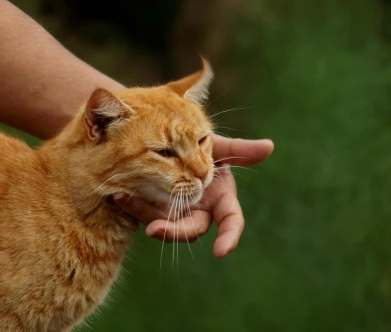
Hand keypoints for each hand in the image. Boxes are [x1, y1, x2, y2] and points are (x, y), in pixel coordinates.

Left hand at [113, 136, 273, 257]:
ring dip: (146, 214)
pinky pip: (142, 213)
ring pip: (163, 224)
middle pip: (191, 230)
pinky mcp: (151, 209)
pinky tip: (120, 194)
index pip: (230, 222)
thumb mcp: (216, 145)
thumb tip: (270, 146)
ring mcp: (174, 211)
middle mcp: (198, 209)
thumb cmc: (197, 143)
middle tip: (155, 229)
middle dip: (174, 232)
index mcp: (219, 196)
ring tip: (127, 197)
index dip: (229, 237)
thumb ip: (240, 149)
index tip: (221, 251)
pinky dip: (132, 204)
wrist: (166, 138)